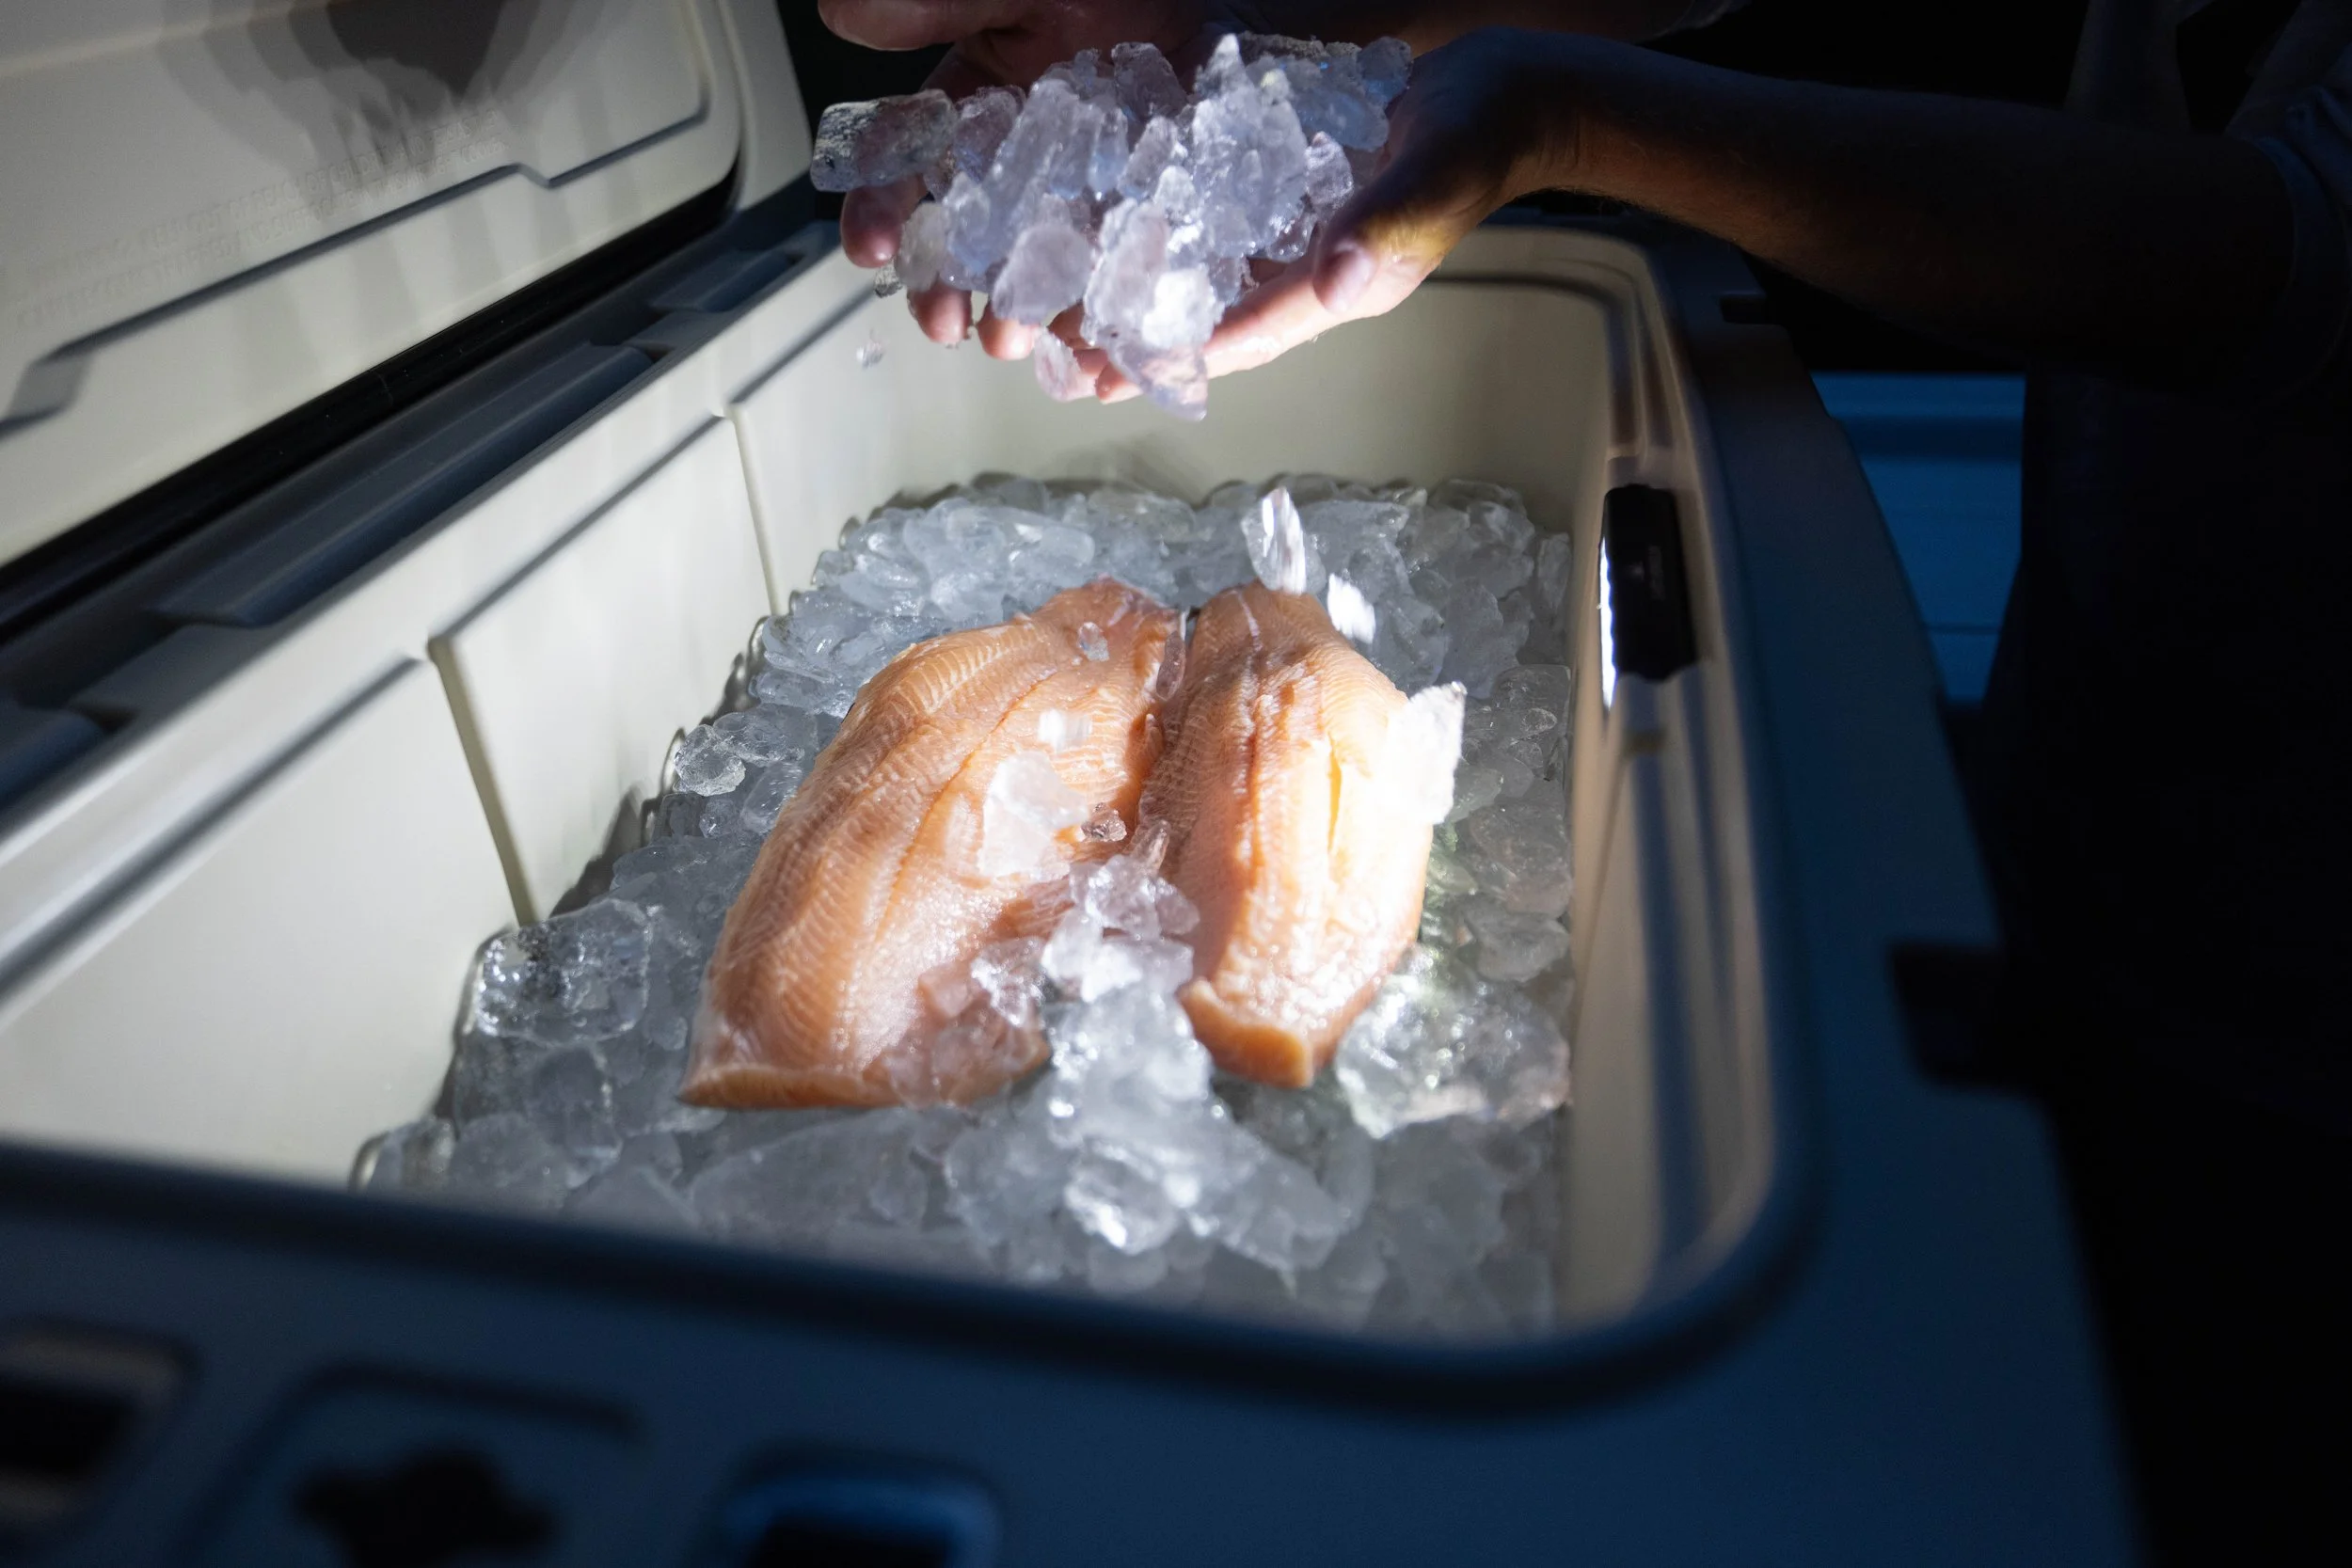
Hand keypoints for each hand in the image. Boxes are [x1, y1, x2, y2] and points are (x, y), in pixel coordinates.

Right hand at [820, 0, 1232, 355]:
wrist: (1230, 2)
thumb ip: (937, 4)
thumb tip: (842, 14)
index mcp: (975, 108)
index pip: (909, 163)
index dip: (880, 206)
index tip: (868, 247)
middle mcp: (1024, 163)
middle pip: (968, 235)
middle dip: (944, 284)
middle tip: (941, 322)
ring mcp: (1087, 198)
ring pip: (1039, 267)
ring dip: (1018, 311)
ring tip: (1012, 339)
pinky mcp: (1150, 223)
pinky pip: (1122, 278)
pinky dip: (1104, 315)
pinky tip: (1094, 347)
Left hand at [1090, 27, 1579, 400]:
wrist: (1508, 94)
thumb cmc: (1487, 131)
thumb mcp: (1443, 169)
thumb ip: (1390, 222)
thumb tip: (1333, 280)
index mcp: (1352, 283)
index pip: (1259, 327)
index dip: (1189, 352)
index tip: (1125, 375)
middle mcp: (1318, 272)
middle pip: (1221, 322)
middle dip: (1150, 347)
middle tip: (1073, 370)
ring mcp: (1305, 239)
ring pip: (1214, 283)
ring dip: (1147, 303)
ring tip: (1076, 321)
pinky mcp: (1296, 199)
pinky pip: (1225, 232)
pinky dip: (1172, 241)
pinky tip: (1121, 238)